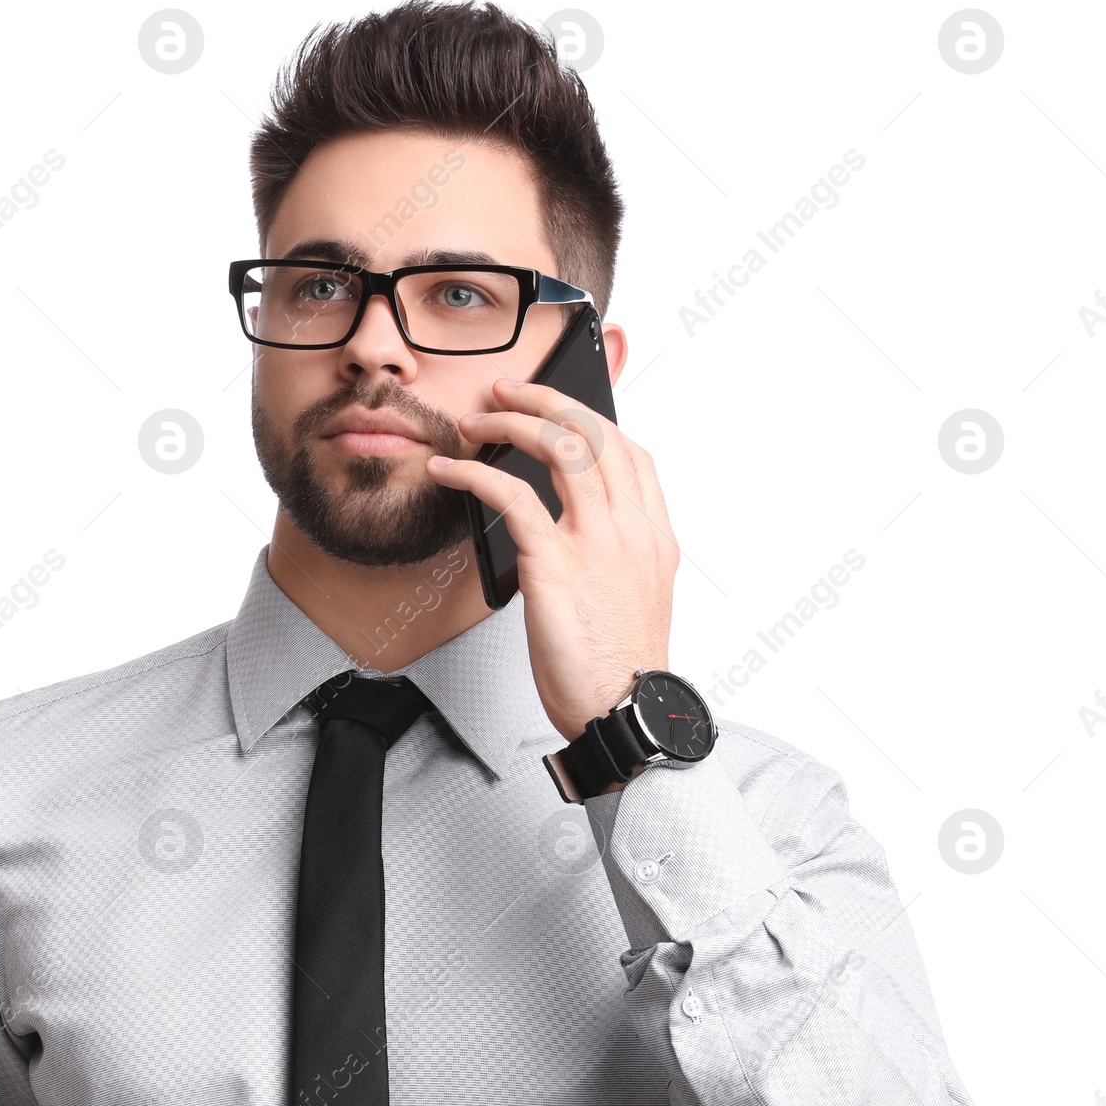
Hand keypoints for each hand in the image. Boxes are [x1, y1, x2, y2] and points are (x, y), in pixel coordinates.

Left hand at [427, 377, 678, 743]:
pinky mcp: (555, 565)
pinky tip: (450, 470)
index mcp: (655, 538)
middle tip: (509, 392)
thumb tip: (576, 535)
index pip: (632, 452)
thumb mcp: (634, 600)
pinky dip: (475, 473)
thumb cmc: (620, 668)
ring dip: (511, 422)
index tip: (559, 407)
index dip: (594, 418)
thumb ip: (617, 558)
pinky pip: (512, 496)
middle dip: (548, 400)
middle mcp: (632, 530)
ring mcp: (597, 543)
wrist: (624, 713)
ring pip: (560, 448)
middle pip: (595, 434)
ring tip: (476, 420)